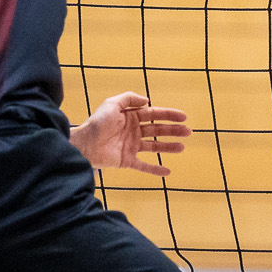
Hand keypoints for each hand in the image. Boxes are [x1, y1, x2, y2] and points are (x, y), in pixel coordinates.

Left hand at [70, 92, 187, 176]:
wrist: (83, 144)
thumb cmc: (97, 123)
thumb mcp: (112, 104)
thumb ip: (129, 99)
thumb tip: (147, 100)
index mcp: (131, 118)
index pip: (154, 115)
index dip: (169, 115)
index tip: (183, 117)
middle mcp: (133, 132)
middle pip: (157, 130)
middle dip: (173, 131)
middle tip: (188, 132)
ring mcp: (131, 147)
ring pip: (154, 147)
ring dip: (168, 147)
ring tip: (181, 148)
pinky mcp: (127, 161)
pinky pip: (144, 166)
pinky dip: (155, 170)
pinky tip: (167, 172)